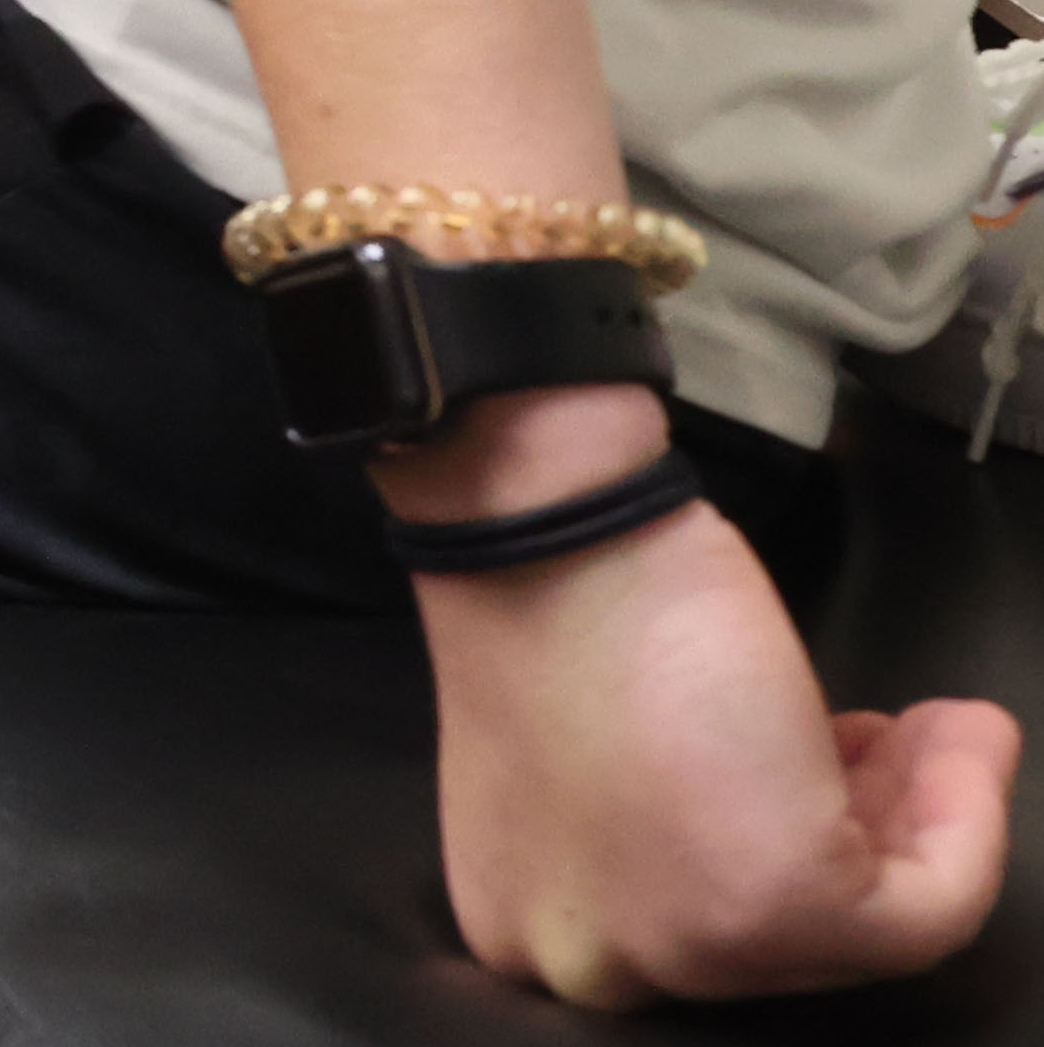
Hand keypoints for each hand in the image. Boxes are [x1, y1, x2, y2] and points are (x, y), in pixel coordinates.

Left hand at [408, 397, 1014, 1001]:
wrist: (545, 529)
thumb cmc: (555, 598)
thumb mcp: (605, 757)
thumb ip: (676, 831)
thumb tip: (788, 820)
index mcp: (527, 926)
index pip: (709, 936)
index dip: (795, 845)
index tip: (846, 773)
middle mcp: (589, 965)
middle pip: (790, 943)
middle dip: (871, 834)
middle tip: (909, 749)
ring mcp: (680, 946)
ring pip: (866, 931)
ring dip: (933, 814)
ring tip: (945, 731)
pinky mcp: (769, 903)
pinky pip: (925, 908)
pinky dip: (968, 818)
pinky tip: (962, 736)